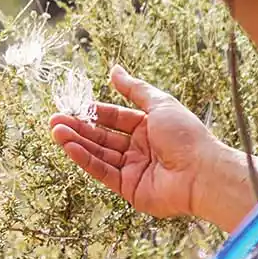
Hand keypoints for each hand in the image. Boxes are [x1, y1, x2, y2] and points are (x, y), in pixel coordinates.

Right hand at [50, 65, 218, 221]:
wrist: (202, 172)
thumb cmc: (187, 136)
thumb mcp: (159, 104)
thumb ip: (134, 89)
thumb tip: (114, 69)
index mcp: (148, 128)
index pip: (115, 118)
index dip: (95, 113)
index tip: (74, 107)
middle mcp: (140, 149)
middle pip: (103, 137)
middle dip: (79, 128)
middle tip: (54, 120)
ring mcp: (134, 169)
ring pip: (99, 154)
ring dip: (77, 143)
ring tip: (56, 132)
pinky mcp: (129, 189)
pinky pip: (103, 172)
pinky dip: (86, 160)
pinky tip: (70, 148)